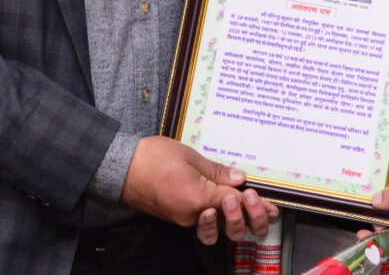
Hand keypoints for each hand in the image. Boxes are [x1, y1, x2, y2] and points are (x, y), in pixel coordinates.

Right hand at [121, 137, 276, 242]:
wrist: (121, 167)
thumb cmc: (153, 157)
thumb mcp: (190, 156)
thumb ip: (216, 171)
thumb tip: (238, 178)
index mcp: (198, 199)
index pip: (235, 206)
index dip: (255, 204)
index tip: (267, 202)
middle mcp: (193, 215)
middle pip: (230, 229)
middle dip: (250, 219)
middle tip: (256, 200)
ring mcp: (184, 219)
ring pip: (217, 230)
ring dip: (234, 221)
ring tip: (243, 203)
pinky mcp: (177, 216)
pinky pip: (203, 222)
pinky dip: (217, 217)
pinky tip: (222, 203)